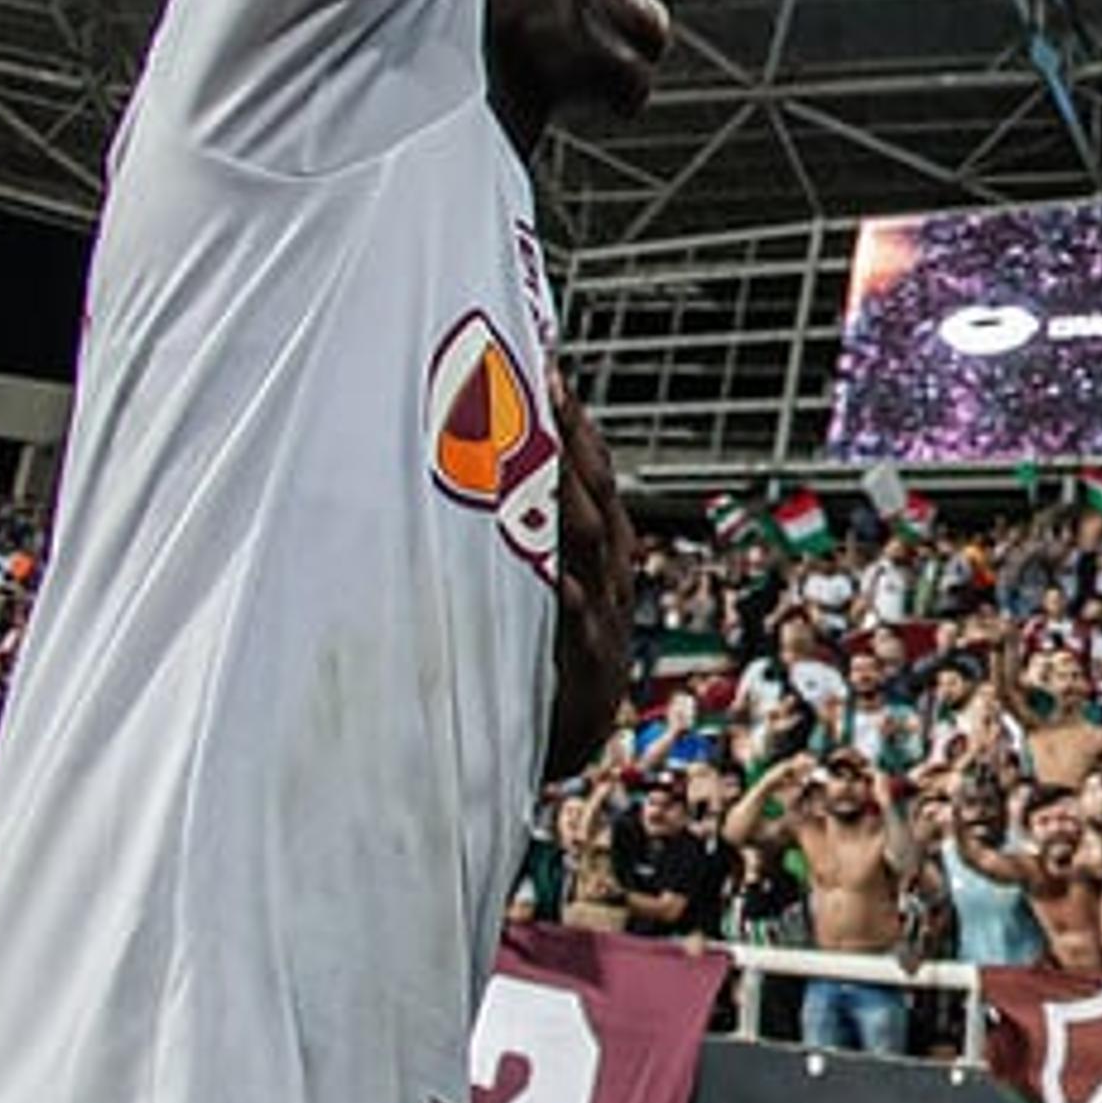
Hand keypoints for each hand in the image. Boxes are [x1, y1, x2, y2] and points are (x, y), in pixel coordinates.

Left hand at [545, 366, 637, 779]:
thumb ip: (532, 528)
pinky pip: (584, 624)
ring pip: (594, 545)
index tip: (549, 371)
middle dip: (573, 439)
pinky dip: (574, 600)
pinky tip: (559, 578)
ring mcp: (603, 612)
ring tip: (549, 455)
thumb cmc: (552, 650)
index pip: (592, 469)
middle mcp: (609, 571)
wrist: (577, 731)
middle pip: (597, 492)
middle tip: (548, 388)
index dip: (574, 421)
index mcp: (602, 546)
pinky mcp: (589, 661)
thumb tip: (492, 464)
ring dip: (572, 498)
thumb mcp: (548, 579)